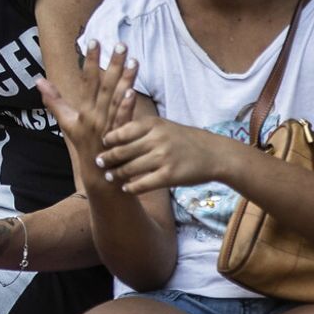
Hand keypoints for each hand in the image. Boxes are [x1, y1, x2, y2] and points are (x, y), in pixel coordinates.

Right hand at [36, 41, 138, 188]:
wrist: (98, 176)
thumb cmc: (84, 146)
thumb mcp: (66, 123)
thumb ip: (54, 100)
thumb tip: (38, 80)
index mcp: (82, 110)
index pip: (86, 80)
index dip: (90, 60)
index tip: (93, 40)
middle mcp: (93, 116)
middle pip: (103, 85)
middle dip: (111, 63)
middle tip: (120, 43)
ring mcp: (107, 126)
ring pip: (116, 98)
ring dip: (124, 79)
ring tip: (133, 60)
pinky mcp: (119, 136)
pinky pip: (122, 119)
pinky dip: (126, 106)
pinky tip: (133, 91)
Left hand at [95, 116, 235, 195]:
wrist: (215, 154)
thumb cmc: (185, 140)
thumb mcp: (164, 126)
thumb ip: (141, 129)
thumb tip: (112, 133)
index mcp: (153, 124)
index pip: (121, 132)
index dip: (108, 140)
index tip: (100, 145)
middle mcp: (156, 139)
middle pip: (121, 151)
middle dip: (107, 158)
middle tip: (97, 162)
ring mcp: (163, 158)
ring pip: (129, 169)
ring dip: (116, 174)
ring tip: (109, 177)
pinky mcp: (169, 175)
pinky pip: (142, 184)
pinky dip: (131, 187)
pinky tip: (126, 188)